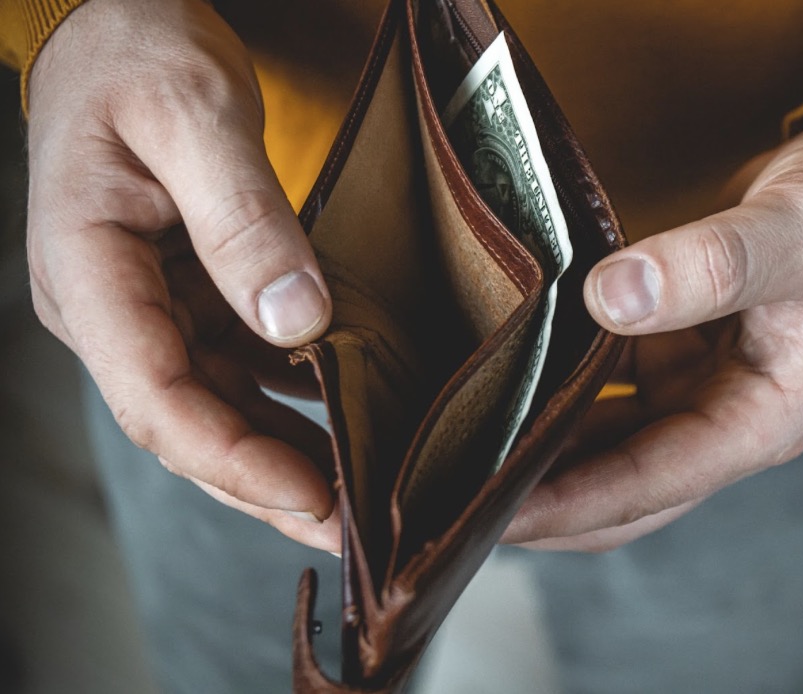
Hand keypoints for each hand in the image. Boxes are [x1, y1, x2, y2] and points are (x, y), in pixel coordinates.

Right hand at [26, 0, 339, 549]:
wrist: (118, 29)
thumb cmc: (141, 55)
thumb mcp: (194, 115)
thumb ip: (243, 219)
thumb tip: (297, 323)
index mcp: (88, 271)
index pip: (155, 397)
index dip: (234, 458)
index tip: (314, 493)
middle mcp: (110, 309)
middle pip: (186, 424)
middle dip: (265, 485)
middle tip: (349, 531)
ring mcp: (146, 310)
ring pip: (213, 408)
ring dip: (279, 459)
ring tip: (353, 498)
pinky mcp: (183, 301)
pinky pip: (232, 371)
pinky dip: (284, 406)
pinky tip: (338, 423)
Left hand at [504, 106, 802, 551]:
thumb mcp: (800, 232)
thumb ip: (712, 264)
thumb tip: (610, 295)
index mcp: (767, 419)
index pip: (651, 482)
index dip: (568, 502)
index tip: (491, 512)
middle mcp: (732, 419)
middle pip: (625, 490)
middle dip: (548, 504)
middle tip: (461, 501)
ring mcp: (707, 391)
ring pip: (614, 447)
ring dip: (551, 456)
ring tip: (469, 453)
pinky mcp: (686, 358)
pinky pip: (616, 394)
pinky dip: (570, 397)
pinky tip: (518, 383)